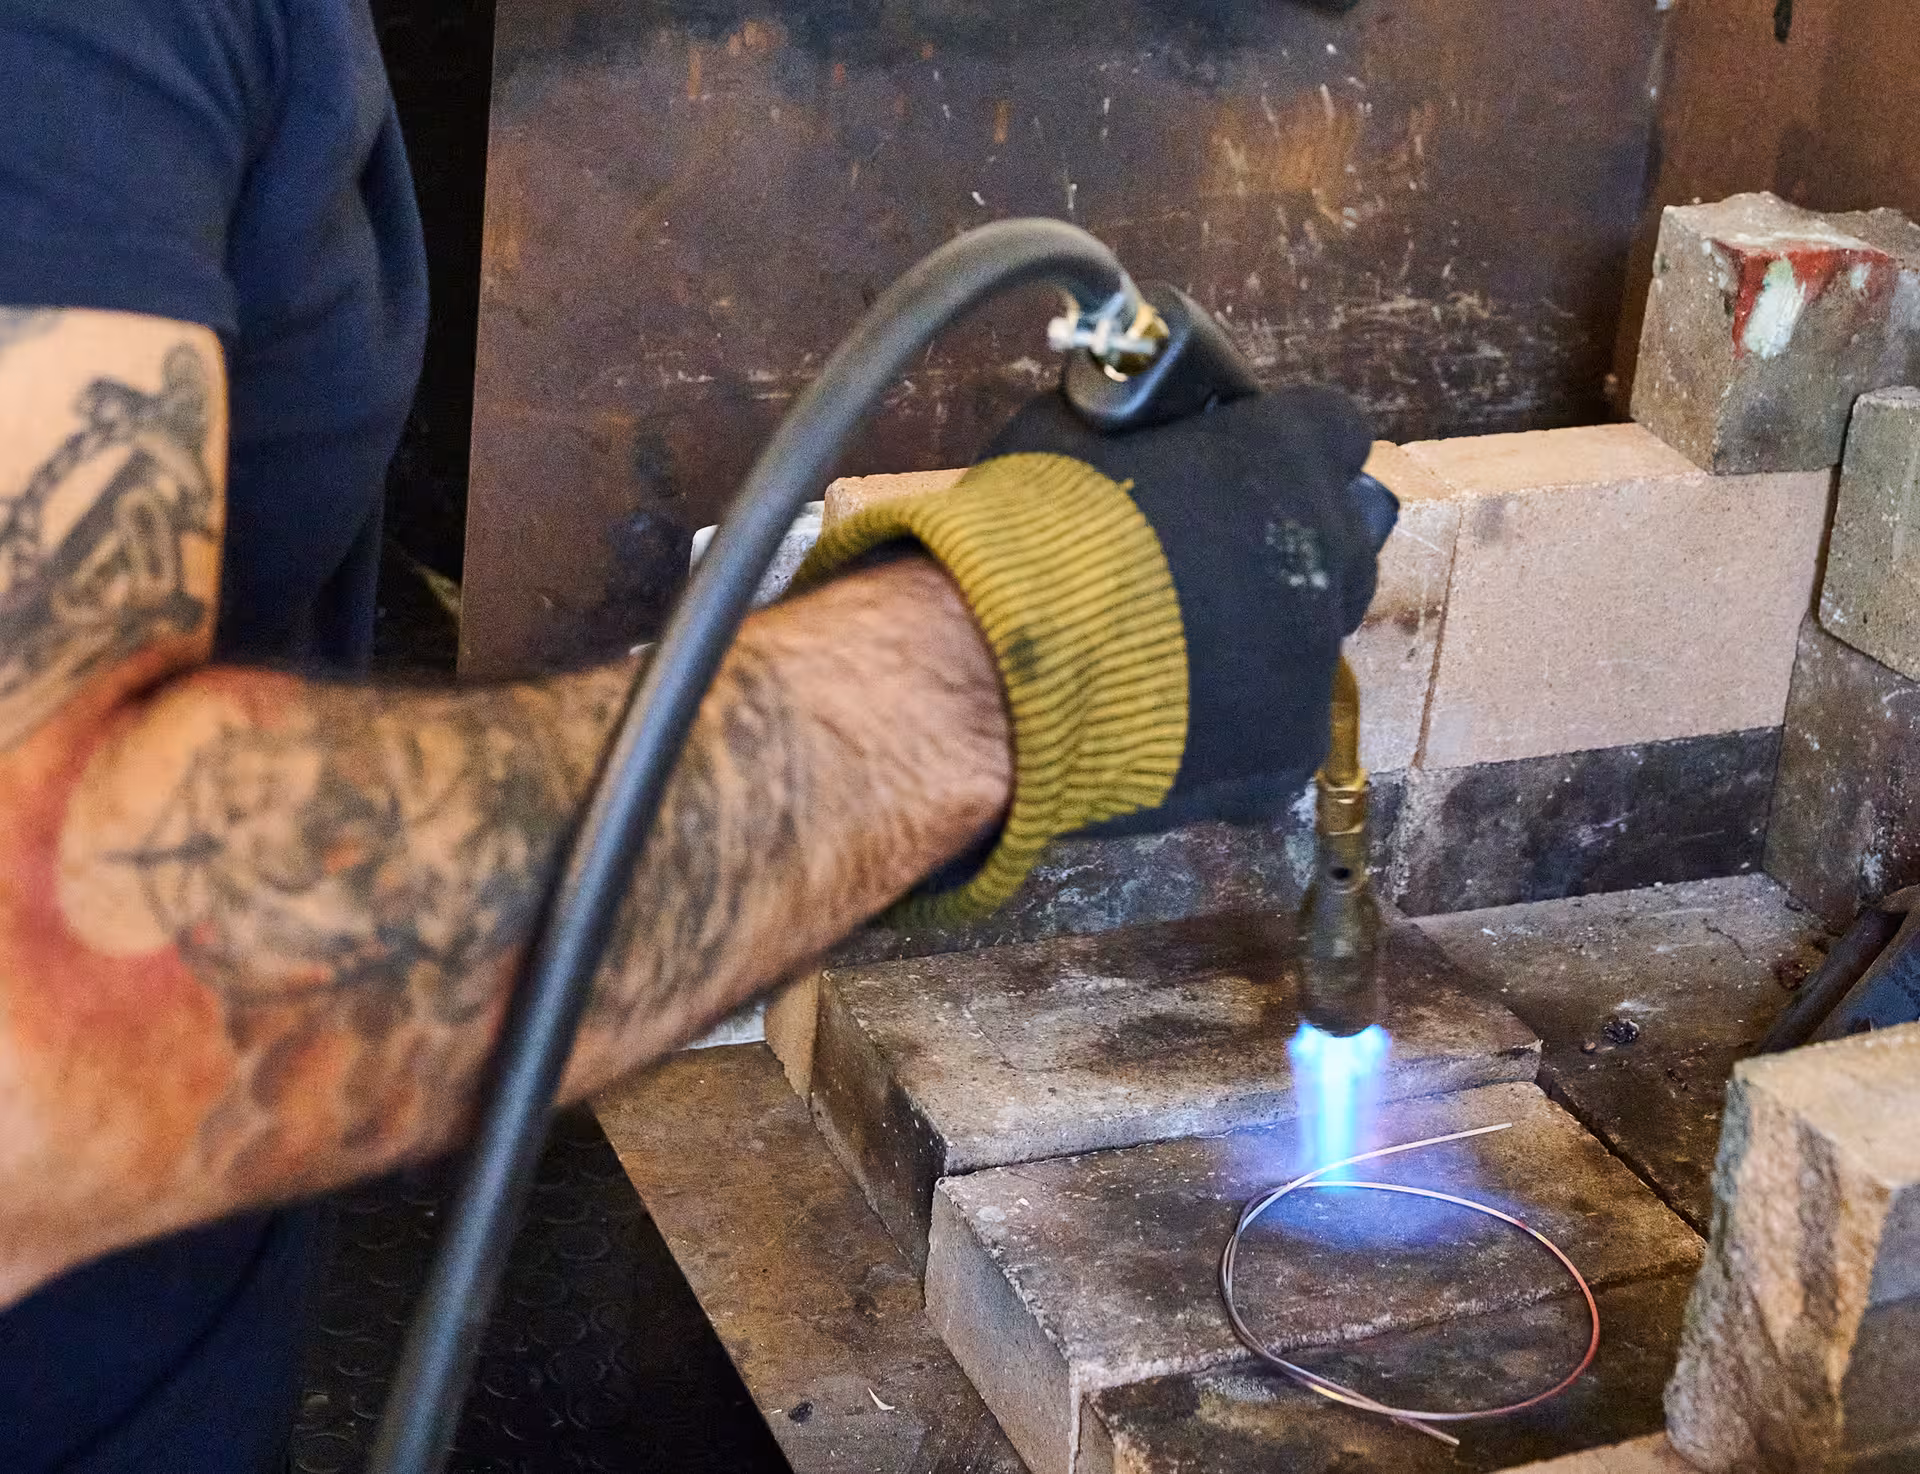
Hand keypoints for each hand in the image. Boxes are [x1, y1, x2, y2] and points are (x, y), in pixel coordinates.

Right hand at [983, 386, 1396, 832]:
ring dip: (1270, 632)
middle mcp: (1329, 550)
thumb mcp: (1071, 434)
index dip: (1285, 445)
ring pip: (1320, 633)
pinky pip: (1280, 728)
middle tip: (1212, 562)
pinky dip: (1237, 728)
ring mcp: (1317, 657)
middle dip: (1295, 539)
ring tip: (1184, 652)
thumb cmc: (1026, 540)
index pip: (1335, 428)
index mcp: (1285, 455)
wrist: (995, 681)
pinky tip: (1170, 725)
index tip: (1243, 463)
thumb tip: (1136, 420)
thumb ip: (1139, 425)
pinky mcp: (1290, 748)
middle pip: (1348, 533)